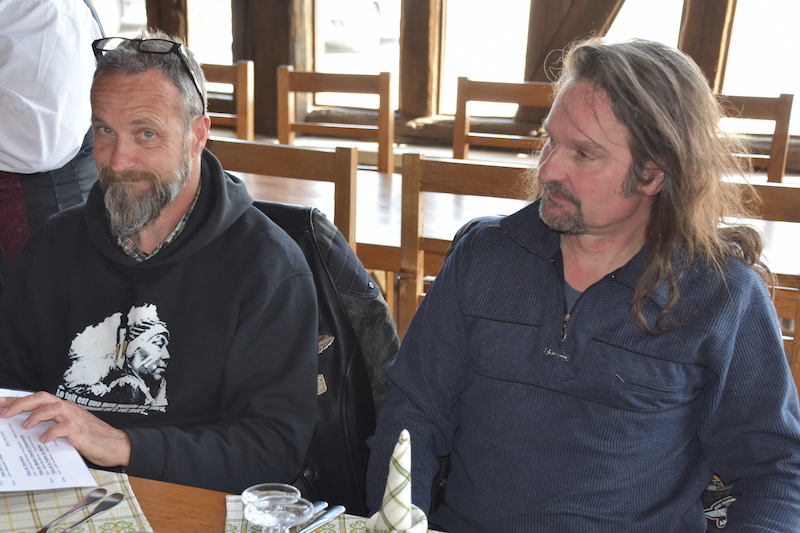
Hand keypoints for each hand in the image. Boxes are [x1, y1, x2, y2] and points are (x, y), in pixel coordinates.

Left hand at [0, 392, 130, 467]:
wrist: (115, 445)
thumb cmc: (91, 439)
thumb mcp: (68, 430)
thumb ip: (51, 426)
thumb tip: (26, 429)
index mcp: (64, 408)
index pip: (38, 399)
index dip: (17, 400)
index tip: (0, 403)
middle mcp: (68, 409)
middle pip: (42, 398)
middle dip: (21, 404)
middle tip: (4, 413)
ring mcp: (75, 418)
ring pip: (53, 407)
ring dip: (36, 415)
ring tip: (25, 426)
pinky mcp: (80, 430)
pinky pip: (63, 427)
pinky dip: (51, 432)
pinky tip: (44, 440)